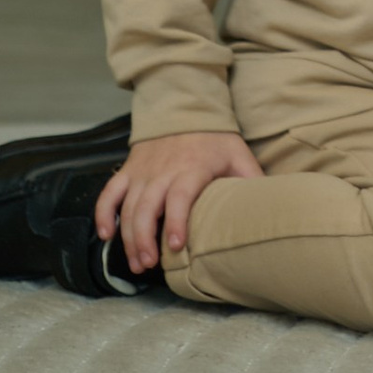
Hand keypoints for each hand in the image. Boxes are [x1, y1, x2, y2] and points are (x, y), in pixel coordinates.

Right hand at [96, 128, 262, 276]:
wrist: (185, 106)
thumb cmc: (214, 138)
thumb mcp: (238, 154)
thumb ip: (251, 181)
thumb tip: (268, 209)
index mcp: (191, 167)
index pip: (181, 196)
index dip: (177, 221)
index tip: (176, 247)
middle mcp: (163, 170)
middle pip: (147, 207)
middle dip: (144, 239)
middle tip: (148, 265)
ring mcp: (142, 171)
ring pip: (128, 206)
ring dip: (128, 237)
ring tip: (136, 264)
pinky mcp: (129, 170)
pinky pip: (109, 193)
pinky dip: (103, 214)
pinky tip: (106, 236)